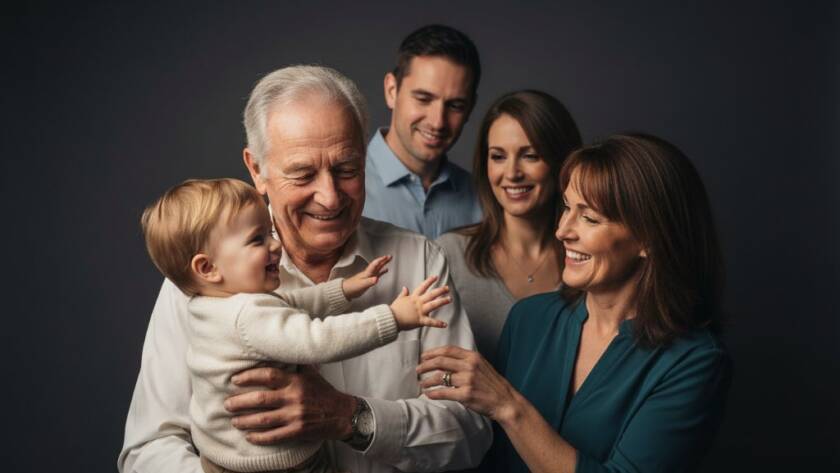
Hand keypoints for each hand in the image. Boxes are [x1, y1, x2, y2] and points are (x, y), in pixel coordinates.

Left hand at [224, 365, 355, 444]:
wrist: (342, 414)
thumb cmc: (324, 393)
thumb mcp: (312, 374)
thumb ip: (296, 363)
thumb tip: (283, 346)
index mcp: (296, 381)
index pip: (268, 375)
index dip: (249, 377)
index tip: (235, 380)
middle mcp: (294, 397)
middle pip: (260, 399)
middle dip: (239, 402)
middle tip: (227, 404)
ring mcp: (295, 415)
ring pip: (263, 419)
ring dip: (245, 421)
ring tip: (234, 420)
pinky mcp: (297, 431)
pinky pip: (273, 436)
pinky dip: (258, 437)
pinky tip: (249, 436)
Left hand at [342, 255, 390, 299]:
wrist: (346, 291)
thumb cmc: (352, 287)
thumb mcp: (362, 285)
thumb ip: (369, 281)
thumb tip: (376, 278)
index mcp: (367, 273)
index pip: (375, 264)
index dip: (380, 260)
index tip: (386, 257)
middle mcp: (368, 273)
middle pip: (377, 265)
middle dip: (383, 260)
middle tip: (389, 256)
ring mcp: (369, 276)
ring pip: (378, 268)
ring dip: (383, 263)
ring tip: (388, 260)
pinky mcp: (369, 280)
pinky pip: (378, 274)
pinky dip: (382, 271)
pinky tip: (385, 270)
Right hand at [390, 275, 449, 330]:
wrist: (390, 319)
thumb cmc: (394, 310)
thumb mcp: (399, 299)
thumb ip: (403, 294)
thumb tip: (405, 287)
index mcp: (413, 297)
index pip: (423, 286)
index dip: (429, 281)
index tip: (436, 277)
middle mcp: (418, 303)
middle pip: (431, 294)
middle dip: (440, 290)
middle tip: (447, 288)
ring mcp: (420, 311)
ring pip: (433, 305)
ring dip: (442, 301)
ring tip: (449, 299)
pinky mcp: (420, 320)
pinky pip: (431, 322)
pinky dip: (438, 324)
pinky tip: (445, 324)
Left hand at [416, 345, 519, 422]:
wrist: (505, 401)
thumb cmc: (492, 385)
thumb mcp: (482, 366)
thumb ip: (466, 361)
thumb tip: (446, 358)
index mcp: (473, 357)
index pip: (448, 350)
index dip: (433, 352)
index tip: (424, 356)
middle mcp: (470, 366)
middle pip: (440, 361)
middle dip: (425, 365)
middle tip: (418, 369)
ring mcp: (468, 380)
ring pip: (440, 377)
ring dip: (427, 381)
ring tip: (422, 384)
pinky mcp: (466, 395)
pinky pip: (444, 393)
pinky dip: (433, 394)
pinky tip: (429, 394)